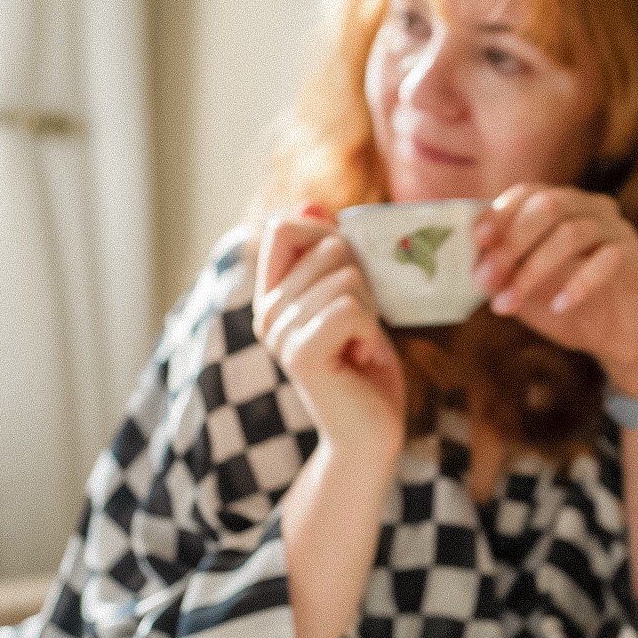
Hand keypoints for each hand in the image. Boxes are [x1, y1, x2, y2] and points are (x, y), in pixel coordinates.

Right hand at [252, 206, 405, 460]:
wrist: (369, 435)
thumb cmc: (364, 367)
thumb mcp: (350, 299)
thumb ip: (329, 254)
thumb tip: (312, 202)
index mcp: (271, 296)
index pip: (284, 227)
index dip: (326, 236)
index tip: (346, 280)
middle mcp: (266, 313)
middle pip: (328, 247)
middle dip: (362, 285)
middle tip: (356, 331)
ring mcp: (280, 333)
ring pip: (347, 278)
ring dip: (370, 313)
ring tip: (357, 348)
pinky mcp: (302, 353)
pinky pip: (351, 308)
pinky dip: (371, 333)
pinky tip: (360, 361)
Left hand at [472, 184, 637, 394]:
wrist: (622, 339)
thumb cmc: (569, 307)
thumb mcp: (527, 292)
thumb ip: (503, 276)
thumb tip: (475, 266)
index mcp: (562, 208)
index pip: (528, 193)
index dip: (500, 213)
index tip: (477, 240)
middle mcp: (591, 209)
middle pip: (548, 206)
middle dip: (511, 243)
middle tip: (486, 278)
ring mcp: (618, 231)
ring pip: (572, 233)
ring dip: (534, 270)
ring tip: (511, 303)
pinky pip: (608, 260)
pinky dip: (579, 283)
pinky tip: (561, 306)